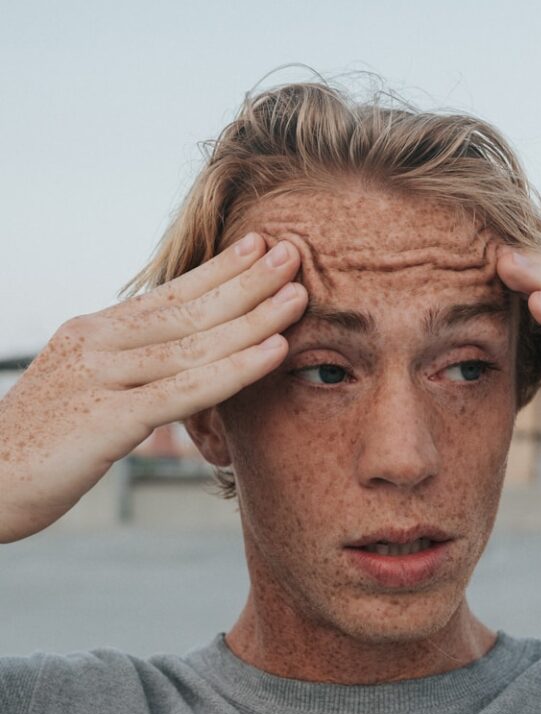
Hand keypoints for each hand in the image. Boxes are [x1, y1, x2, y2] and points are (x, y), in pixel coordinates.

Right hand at [0, 235, 306, 542]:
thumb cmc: (40, 441)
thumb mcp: (84, 388)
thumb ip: (129, 368)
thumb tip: (180, 358)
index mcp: (94, 332)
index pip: (168, 294)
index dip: (218, 270)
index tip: (258, 245)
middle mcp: (98, 344)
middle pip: (188, 309)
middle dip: (247, 282)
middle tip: (294, 253)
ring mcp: (101, 378)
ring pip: (194, 344)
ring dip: (254, 318)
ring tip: (298, 295)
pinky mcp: (106, 420)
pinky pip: (185, 390)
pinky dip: (235, 370)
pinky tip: (274, 351)